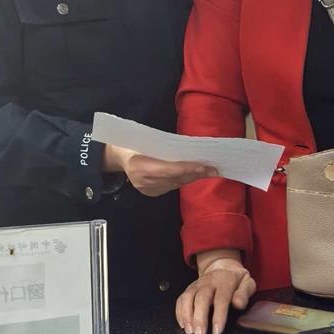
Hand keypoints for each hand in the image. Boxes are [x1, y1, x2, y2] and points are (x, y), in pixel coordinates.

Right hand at [101, 144, 215, 197]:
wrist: (118, 157)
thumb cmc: (134, 142)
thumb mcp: (146, 140)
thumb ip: (165, 146)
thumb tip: (189, 147)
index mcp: (140, 166)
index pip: (169, 169)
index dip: (187, 168)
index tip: (204, 167)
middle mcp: (144, 182)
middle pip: (175, 178)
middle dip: (195, 173)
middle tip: (214, 169)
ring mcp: (147, 190)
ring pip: (175, 183)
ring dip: (192, 177)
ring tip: (209, 171)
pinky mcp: (151, 193)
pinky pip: (172, 186)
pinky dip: (184, 179)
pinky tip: (195, 174)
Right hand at [175, 250, 256, 333]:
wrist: (223, 266)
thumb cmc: (236, 280)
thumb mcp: (247, 283)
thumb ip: (244, 293)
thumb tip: (238, 304)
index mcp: (225, 281)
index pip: (221, 298)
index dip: (218, 315)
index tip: (217, 331)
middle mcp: (209, 281)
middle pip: (201, 298)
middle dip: (199, 317)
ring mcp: (197, 284)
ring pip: (188, 297)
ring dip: (187, 315)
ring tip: (189, 331)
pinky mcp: (189, 289)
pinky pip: (181, 299)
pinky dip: (179, 312)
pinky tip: (183, 325)